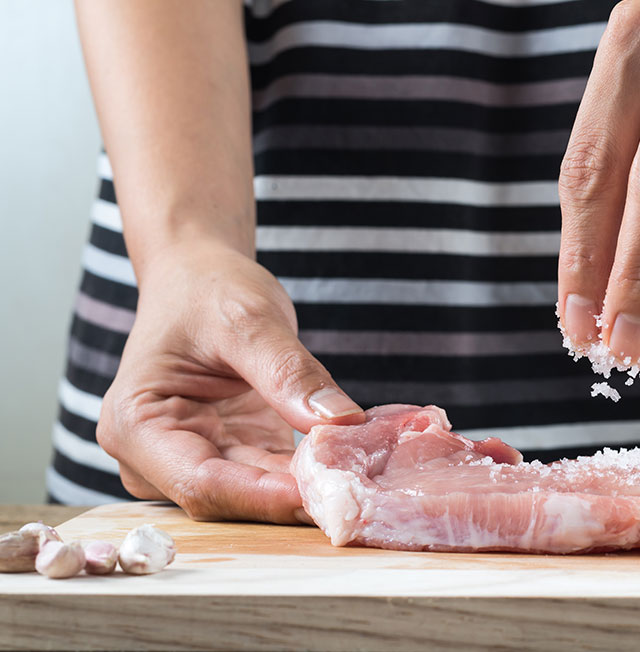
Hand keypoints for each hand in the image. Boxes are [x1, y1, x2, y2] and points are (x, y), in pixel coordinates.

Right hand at [97, 242, 364, 522]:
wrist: (199, 278)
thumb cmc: (206, 291)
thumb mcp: (249, 320)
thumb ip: (290, 372)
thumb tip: (340, 421)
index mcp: (136, 426)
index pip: (202, 482)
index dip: (263, 497)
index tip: (321, 498)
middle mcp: (155, 458)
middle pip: (230, 498)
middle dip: (292, 499)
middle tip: (360, 497)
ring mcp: (193, 461)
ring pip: (257, 496)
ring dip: (308, 491)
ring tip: (365, 483)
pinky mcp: (232, 456)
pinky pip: (274, 478)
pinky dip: (312, 475)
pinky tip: (354, 468)